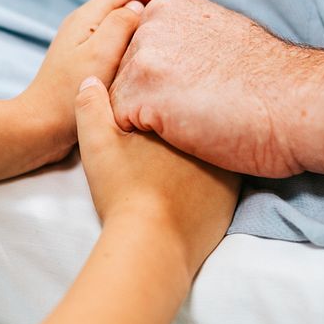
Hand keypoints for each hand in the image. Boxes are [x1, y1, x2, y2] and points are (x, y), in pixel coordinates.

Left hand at [15, 0, 176, 161]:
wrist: (39, 126)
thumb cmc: (67, 93)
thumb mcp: (100, 53)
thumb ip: (121, 23)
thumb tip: (139, 7)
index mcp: (87, 15)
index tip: (181, 4)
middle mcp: (84, 23)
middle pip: (125, 0)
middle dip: (153, 6)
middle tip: (181, 24)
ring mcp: (84, 43)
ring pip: (122, 23)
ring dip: (145, 27)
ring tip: (170, 43)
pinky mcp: (86, 62)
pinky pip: (117, 44)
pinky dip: (136, 46)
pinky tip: (149, 64)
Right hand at [75, 76, 238, 275]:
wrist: (152, 245)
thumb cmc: (123, 189)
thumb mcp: (97, 142)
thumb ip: (91, 105)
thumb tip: (91, 79)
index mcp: (180, 115)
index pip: (172, 97)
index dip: (155, 105)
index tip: (141, 121)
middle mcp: (213, 137)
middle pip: (195, 121)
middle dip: (181, 124)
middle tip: (155, 144)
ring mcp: (228, 168)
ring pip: (212, 148)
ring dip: (197, 151)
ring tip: (170, 165)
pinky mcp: (232, 197)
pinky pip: (223, 176)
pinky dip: (207, 179)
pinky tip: (184, 188)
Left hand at [109, 0, 323, 177]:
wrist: (302, 106)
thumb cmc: (274, 83)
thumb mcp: (226, 34)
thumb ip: (189, 36)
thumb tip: (175, 51)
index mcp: (171, 7)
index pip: (134, 47)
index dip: (157, 77)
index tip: (188, 91)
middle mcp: (150, 24)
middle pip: (120, 71)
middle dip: (145, 97)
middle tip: (189, 112)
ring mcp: (142, 58)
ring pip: (117, 97)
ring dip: (144, 118)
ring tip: (188, 124)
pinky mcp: (141, 94)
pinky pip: (119, 123)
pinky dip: (144, 137)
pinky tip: (181, 137)